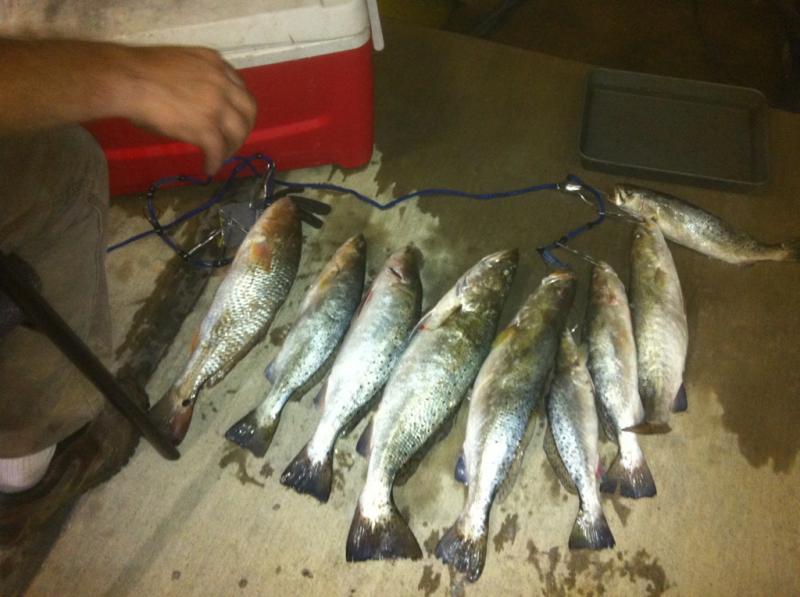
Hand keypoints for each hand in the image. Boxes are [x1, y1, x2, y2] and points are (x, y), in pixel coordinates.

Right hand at [0, 39, 257, 173]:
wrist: (127, 79)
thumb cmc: (140, 71)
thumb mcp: (180, 65)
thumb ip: (197, 78)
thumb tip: (195, 101)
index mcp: (215, 63)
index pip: (239, 87)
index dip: (237, 105)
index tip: (230, 117)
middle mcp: (222, 83)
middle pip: (249, 109)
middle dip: (244, 127)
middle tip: (233, 139)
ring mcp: (217, 106)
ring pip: (238, 132)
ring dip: (232, 147)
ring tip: (221, 156)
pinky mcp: (206, 127)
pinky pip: (218, 150)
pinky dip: (215, 162)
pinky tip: (208, 168)